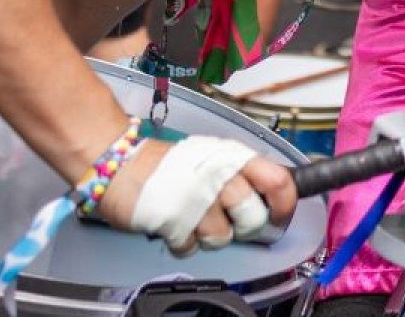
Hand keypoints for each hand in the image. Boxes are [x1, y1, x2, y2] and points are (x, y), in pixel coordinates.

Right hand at [98, 137, 294, 253]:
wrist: (119, 165)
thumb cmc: (168, 164)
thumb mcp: (215, 156)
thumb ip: (244, 173)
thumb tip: (271, 195)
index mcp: (234, 157)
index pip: (279, 181)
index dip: (285, 205)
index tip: (279, 216)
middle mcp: (220, 175)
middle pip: (253, 218)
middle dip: (244, 228)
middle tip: (229, 221)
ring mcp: (197, 199)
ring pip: (223, 238)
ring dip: (210, 236)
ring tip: (195, 218)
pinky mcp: (174, 221)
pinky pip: (192, 247)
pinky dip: (184, 242)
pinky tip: (175, 224)